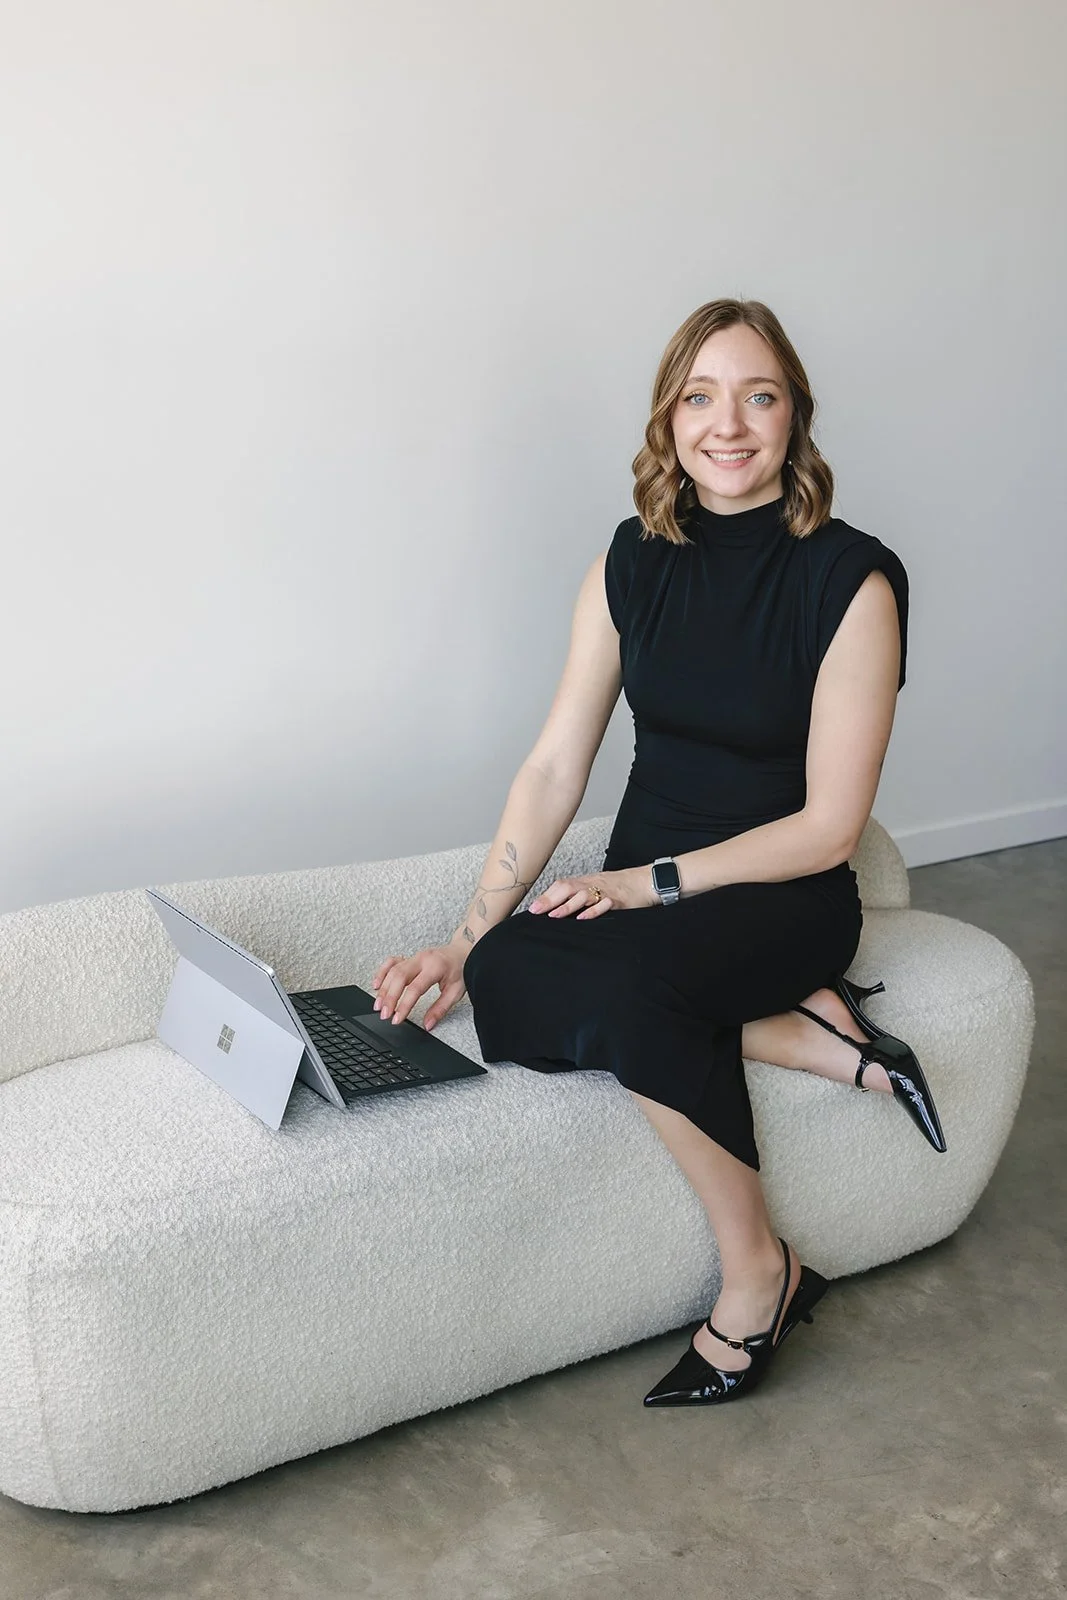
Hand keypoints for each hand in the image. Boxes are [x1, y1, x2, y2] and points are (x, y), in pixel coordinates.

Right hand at [370, 942, 466, 1030]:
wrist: (464, 951)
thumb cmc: (462, 969)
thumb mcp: (456, 992)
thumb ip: (441, 1009)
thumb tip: (428, 1024)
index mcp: (435, 967)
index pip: (415, 988)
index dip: (404, 1005)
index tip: (397, 1018)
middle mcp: (422, 959)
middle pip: (399, 977)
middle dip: (389, 998)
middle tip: (384, 1014)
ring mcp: (414, 957)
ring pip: (393, 970)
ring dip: (383, 988)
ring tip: (378, 1005)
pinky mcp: (410, 957)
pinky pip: (391, 962)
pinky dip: (382, 973)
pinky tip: (376, 985)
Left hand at [528, 866, 654, 918]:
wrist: (646, 881)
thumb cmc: (621, 887)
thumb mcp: (598, 888)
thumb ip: (581, 896)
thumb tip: (560, 908)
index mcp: (586, 881)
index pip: (562, 885)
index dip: (547, 895)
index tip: (533, 908)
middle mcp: (593, 884)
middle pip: (568, 888)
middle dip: (550, 900)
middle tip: (536, 911)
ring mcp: (605, 891)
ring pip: (583, 895)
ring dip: (567, 905)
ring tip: (554, 915)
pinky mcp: (619, 900)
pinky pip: (604, 904)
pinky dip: (593, 911)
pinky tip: (583, 918)